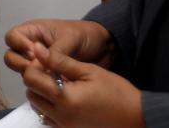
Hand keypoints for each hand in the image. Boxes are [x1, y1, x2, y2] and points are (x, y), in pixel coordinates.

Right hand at [3, 19, 114, 75]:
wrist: (104, 48)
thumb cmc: (85, 36)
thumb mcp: (70, 39)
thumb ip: (56, 51)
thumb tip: (40, 61)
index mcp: (34, 32)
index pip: (13, 37)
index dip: (19, 45)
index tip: (34, 53)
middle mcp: (32, 47)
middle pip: (12, 55)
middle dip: (21, 63)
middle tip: (39, 69)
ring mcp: (39, 62)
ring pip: (22, 70)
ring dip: (31, 75)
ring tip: (48, 78)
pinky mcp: (47, 76)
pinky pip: (36, 81)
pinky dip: (41, 84)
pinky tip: (53, 86)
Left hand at [23, 42, 143, 127]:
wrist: (137, 117)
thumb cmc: (117, 93)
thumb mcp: (89, 70)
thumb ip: (60, 61)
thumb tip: (38, 49)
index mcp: (65, 99)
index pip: (31, 79)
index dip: (36, 66)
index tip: (48, 62)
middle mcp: (61, 116)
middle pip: (31, 94)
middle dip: (37, 80)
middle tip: (54, 72)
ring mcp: (65, 127)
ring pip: (38, 107)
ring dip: (43, 94)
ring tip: (62, 84)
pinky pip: (49, 118)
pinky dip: (51, 107)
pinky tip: (67, 98)